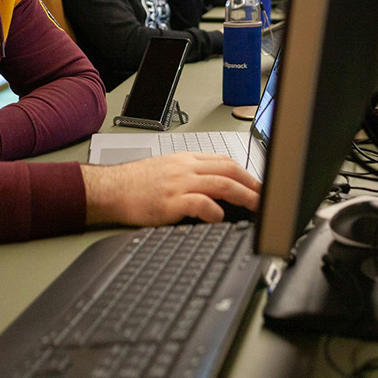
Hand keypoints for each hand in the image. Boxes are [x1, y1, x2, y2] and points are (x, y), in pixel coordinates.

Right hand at [80, 153, 260, 225]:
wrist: (111, 189)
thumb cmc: (135, 183)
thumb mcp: (166, 170)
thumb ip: (190, 175)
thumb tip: (214, 188)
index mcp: (186, 160)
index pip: (224, 160)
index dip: (245, 172)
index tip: (258, 184)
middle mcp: (186, 168)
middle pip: (228, 170)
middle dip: (252, 184)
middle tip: (266, 197)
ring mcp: (179, 184)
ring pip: (221, 184)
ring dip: (244, 196)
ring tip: (257, 208)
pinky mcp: (170, 202)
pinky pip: (200, 203)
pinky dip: (215, 211)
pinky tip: (221, 218)